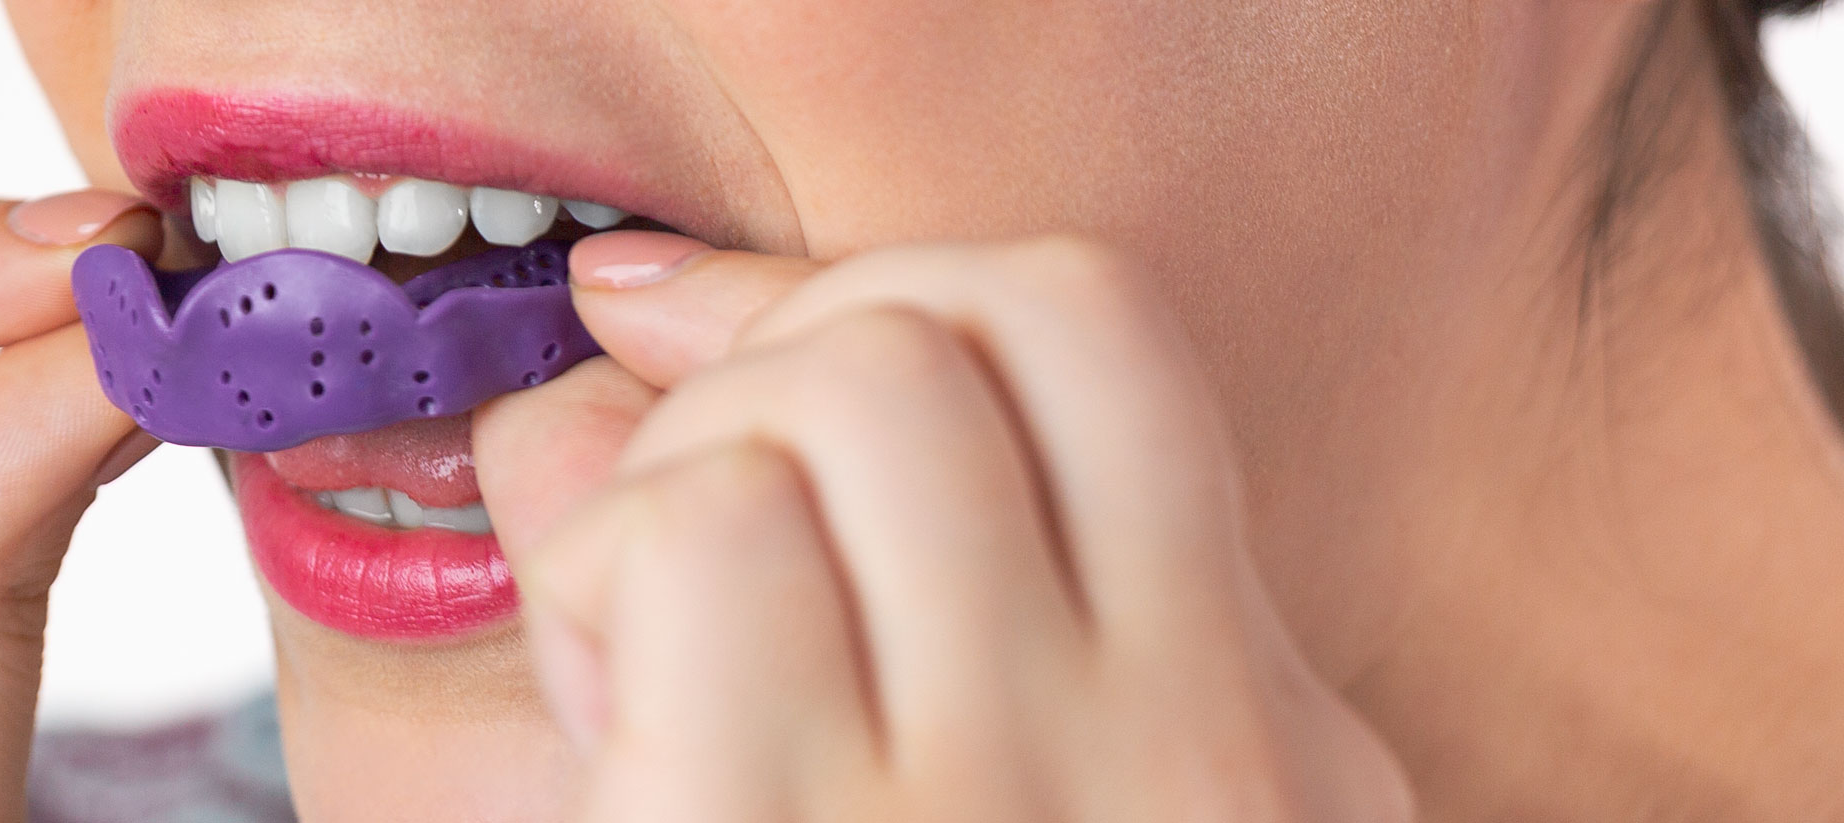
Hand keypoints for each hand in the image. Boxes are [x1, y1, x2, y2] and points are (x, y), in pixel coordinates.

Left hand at [477, 234, 1414, 820]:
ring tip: (650, 651)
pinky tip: (616, 724)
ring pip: (858, 385)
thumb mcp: (1000, 813)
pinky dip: (604, 580)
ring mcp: (1010, 795)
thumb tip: (632, 314)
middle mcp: (1197, 754)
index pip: (1102, 341)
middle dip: (779, 355)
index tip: (730, 351)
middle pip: (985, 315)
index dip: (890, 292)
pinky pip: (709, 527)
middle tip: (688, 508)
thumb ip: (893, 599)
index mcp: (1269, 745)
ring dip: (684, 474)